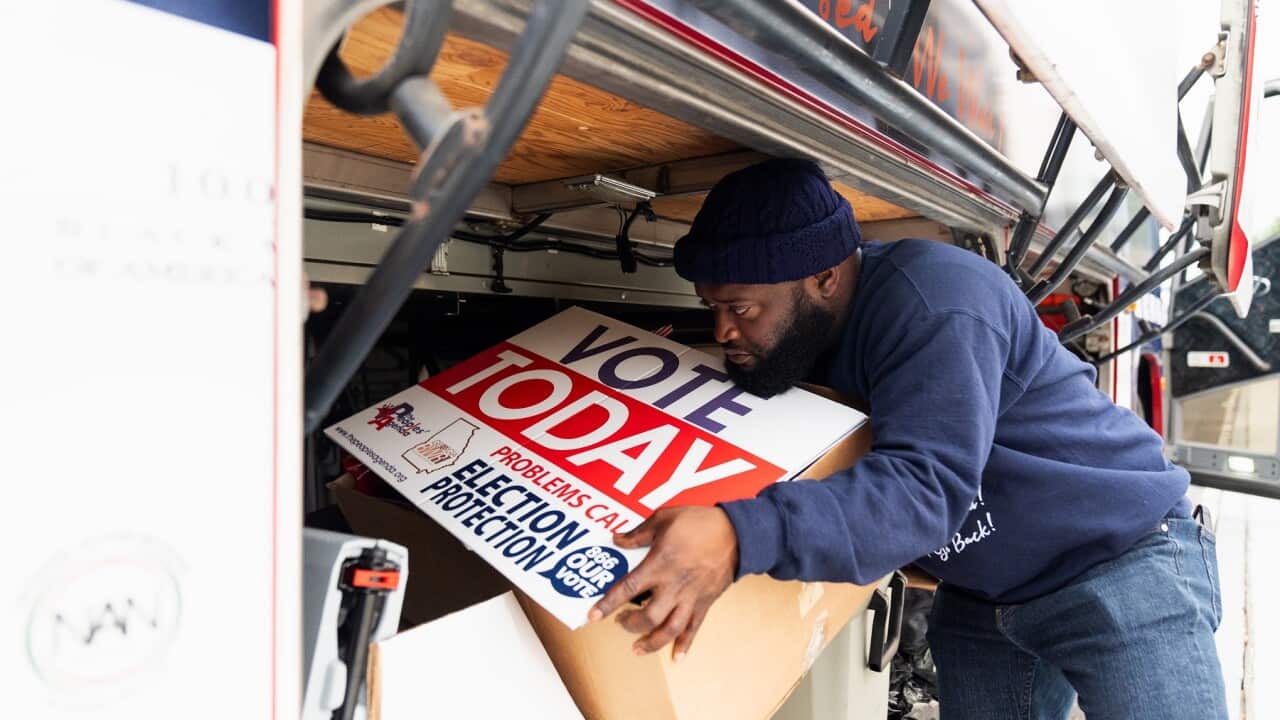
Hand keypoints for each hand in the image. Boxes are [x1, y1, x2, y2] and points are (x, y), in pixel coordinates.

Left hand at [588, 506, 738, 660]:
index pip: (628, 589)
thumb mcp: (664, 518)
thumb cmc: (699, 523)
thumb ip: (639, 533)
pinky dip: (685, 645)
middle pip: (648, 617)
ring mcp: (691, 597)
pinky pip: (694, 628)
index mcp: (660, 565)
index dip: (608, 604)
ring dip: (651, 642)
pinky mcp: (705, 602)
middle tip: (619, 622)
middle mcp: (674, 586)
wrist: (737, 533)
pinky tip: (676, 657)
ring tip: (638, 647)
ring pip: (669, 630)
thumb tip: (618, 540)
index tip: (593, 615)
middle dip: (629, 625)